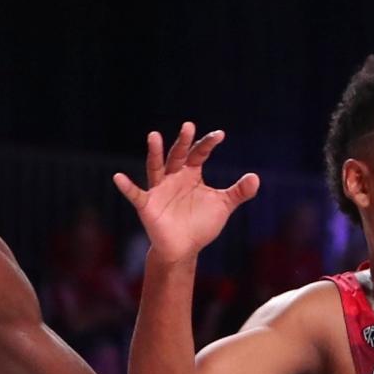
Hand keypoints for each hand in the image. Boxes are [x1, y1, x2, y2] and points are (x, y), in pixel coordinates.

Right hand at [113, 122, 259, 262]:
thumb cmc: (201, 224)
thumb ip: (239, 192)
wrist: (184, 249)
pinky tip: (118, 177)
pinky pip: (136, 195)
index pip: (199, 154)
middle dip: (183, 141)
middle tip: (188, 125)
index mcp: (191, 175)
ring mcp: (159, 190)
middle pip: (178, 155)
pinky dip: (127, 187)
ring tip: (153, 135)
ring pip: (156, 167)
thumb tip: (256, 177)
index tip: (221, 135)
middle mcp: (174, 178)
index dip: (208, 144)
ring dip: (155, 152)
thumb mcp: (223, 206)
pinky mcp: (148, 206)